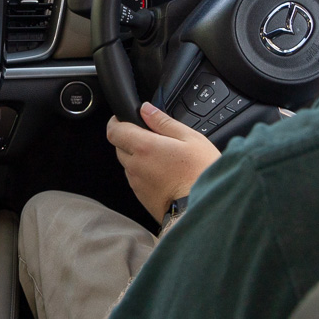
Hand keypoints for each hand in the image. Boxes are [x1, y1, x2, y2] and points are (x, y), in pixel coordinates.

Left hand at [106, 102, 221, 222]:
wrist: (205, 208)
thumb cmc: (201, 173)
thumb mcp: (190, 138)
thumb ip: (163, 122)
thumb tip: (146, 109)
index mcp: (144, 147)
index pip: (114, 131)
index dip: (115, 121)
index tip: (123, 118)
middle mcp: (135, 166)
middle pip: (119, 147)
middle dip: (129, 139)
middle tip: (152, 138)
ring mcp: (137, 183)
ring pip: (128, 164)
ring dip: (138, 157)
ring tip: (163, 158)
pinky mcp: (141, 197)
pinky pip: (136, 179)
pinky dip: (144, 173)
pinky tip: (164, 174)